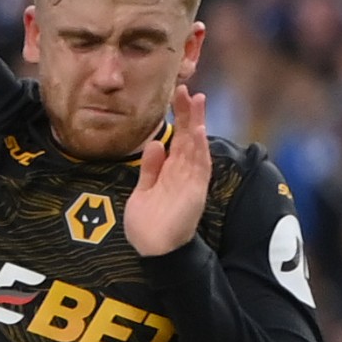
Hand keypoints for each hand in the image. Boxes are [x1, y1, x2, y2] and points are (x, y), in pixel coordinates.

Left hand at [123, 88, 211, 256]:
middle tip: (187, 90)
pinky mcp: (194, 193)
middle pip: (188, 138)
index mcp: (171, 171)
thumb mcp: (144, 190)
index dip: (179, 117)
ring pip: (195, 148)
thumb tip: (154, 144)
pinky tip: (196, 133)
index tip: (178, 96)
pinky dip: (197, 150)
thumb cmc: (148, 223)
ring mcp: (190, 182)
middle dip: (189, 114)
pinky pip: (197, 168)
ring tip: (196, 102)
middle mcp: (184, 173)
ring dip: (196, 125)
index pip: (177, 138)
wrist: (154, 251)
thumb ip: (150, 169)